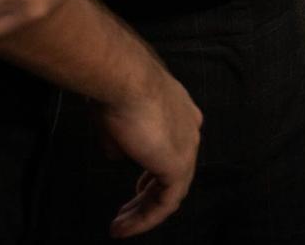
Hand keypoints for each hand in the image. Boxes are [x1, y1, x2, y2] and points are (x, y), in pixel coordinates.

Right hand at [96, 56, 201, 237]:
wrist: (123, 78)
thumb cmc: (115, 85)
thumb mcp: (116, 112)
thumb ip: (120, 135)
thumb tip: (117, 152)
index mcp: (179, 110)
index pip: (174, 146)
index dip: (154, 170)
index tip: (138, 186)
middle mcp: (189, 127)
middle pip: (172, 171)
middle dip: (147, 195)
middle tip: (126, 213)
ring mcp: (187, 146)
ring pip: (170, 190)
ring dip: (143, 212)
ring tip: (120, 227)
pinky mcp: (178, 164)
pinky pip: (166, 202)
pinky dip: (146, 218)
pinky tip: (125, 227)